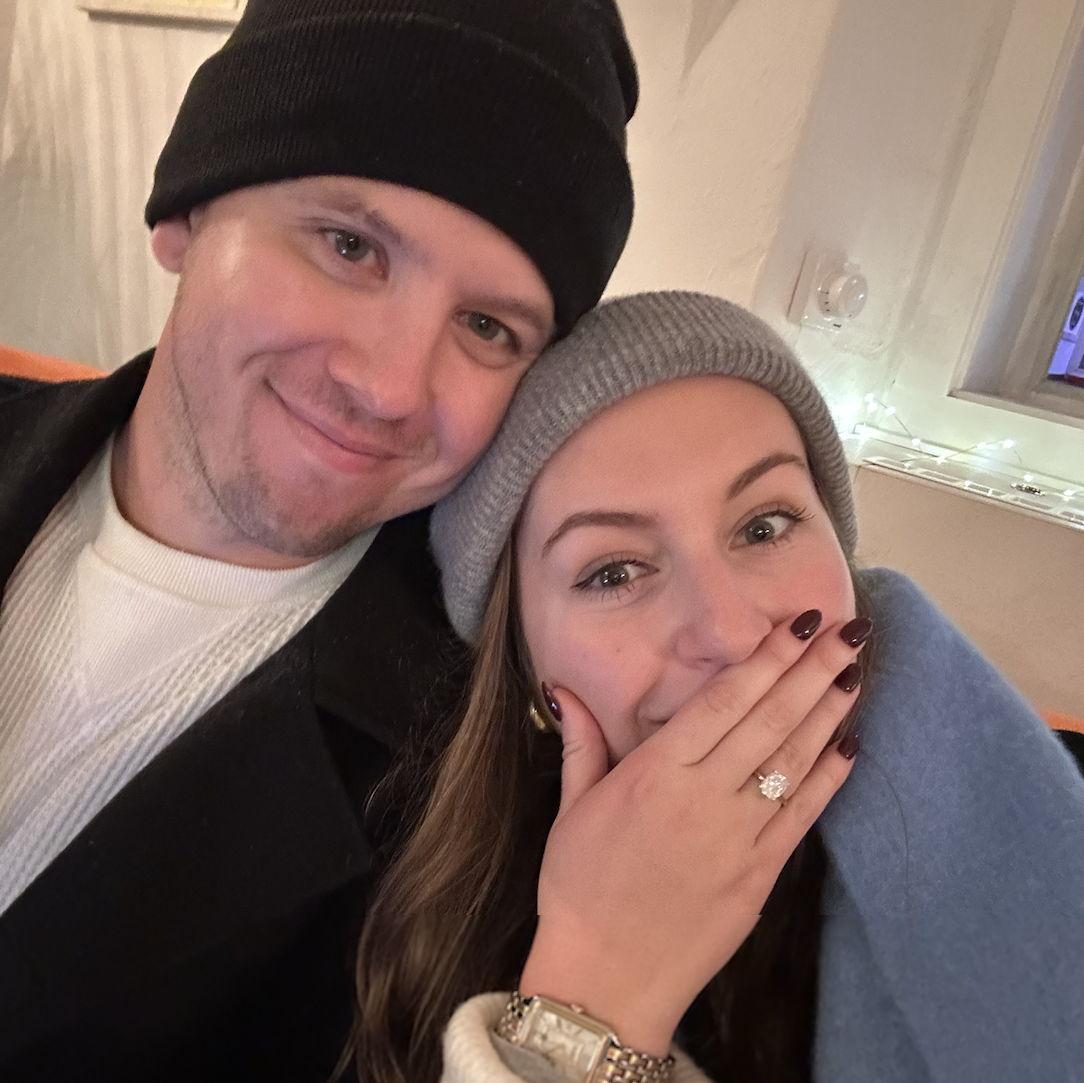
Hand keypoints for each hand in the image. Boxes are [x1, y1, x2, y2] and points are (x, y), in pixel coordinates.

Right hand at [518, 613, 868, 1055]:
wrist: (607, 978)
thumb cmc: (579, 888)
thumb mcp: (571, 809)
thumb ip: (580, 742)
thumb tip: (562, 687)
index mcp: (655, 774)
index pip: (724, 702)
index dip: (766, 659)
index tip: (798, 623)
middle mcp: (704, 798)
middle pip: (770, 721)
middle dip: (812, 670)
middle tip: (849, 630)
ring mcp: (739, 838)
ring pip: (794, 762)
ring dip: (828, 713)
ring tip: (855, 671)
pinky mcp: (760, 874)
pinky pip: (803, 816)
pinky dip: (830, 778)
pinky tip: (849, 744)